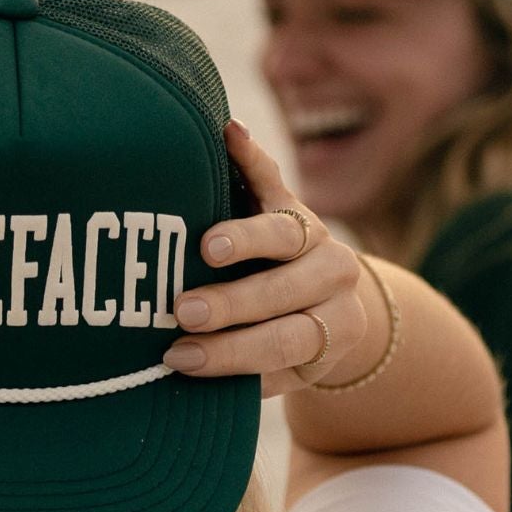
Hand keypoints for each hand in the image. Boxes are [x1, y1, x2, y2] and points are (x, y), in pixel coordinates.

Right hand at [162, 122, 378, 397]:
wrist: (328, 305)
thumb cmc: (278, 350)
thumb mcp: (277, 373)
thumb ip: (243, 377)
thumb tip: (177, 374)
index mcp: (333, 330)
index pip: (283, 342)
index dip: (233, 354)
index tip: (181, 358)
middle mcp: (333, 279)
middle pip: (285, 290)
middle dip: (232, 304)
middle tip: (184, 311)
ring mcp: (315, 235)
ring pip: (285, 233)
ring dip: (245, 239)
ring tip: (206, 248)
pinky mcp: (291, 199)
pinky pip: (272, 174)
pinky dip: (251, 155)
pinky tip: (228, 133)